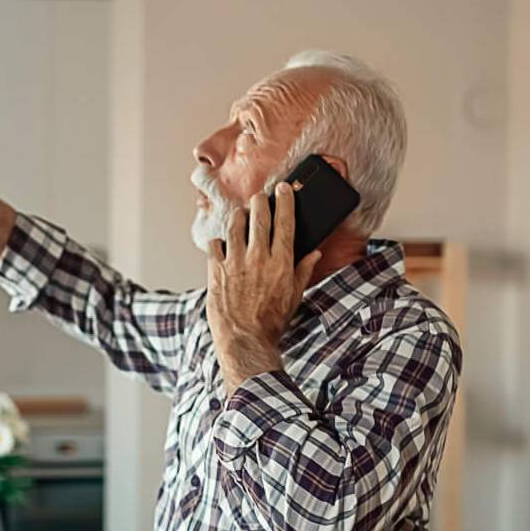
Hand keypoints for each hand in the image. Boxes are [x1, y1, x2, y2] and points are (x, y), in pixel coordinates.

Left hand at [206, 182, 320, 393]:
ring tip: (242, 215)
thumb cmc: (271, 323)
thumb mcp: (294, 297)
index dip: (285, 202)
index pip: (285, 223)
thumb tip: (314, 254)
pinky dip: (219, 242)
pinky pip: (215, 246)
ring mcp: (235, 263)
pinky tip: (222, 244)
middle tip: (260, 196)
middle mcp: (258, 258)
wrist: (244, 341)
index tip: (284, 189)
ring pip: (235, 226)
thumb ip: (302, 271)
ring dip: (239, 217)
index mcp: (281, 263)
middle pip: (259, 218)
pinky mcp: (216, 271)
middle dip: (260, 202)